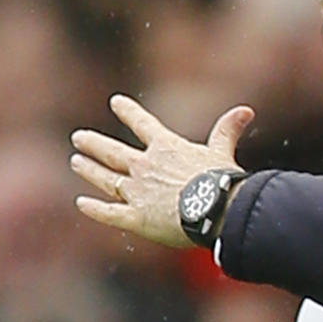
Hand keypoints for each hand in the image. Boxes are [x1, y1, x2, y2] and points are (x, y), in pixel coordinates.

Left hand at [70, 94, 254, 246]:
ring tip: (76, 162)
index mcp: (165, 148)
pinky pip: (110, 213)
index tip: (115, 102)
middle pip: (114, 153)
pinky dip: (94, 209)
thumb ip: (228, 131)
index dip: (129, 112)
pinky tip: (81, 204)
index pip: (143, 125)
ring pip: (107, 180)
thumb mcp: (222, 151)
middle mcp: (145, 167)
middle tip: (78, 137)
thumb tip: (246, 110)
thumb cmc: (219, 180)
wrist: (211, 209)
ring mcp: (137, 193)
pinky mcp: (135, 219)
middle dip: (95, 144)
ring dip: (91, 171)